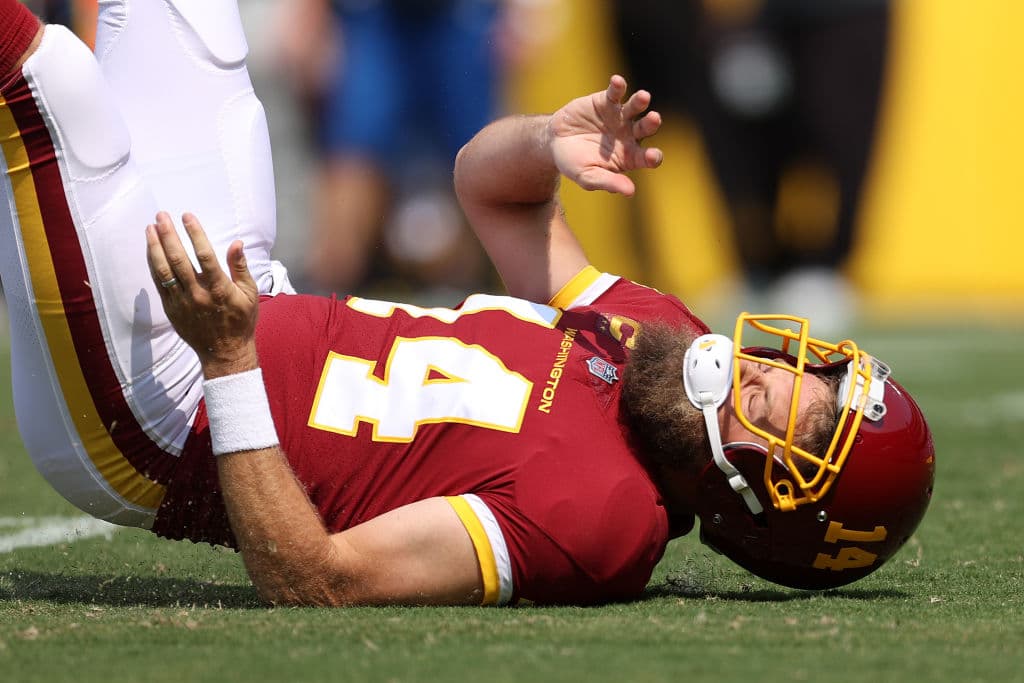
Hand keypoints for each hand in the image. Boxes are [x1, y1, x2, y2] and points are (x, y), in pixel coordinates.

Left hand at [146, 212, 259, 378]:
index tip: (187, 216)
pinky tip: (151, 250)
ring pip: (164, 270)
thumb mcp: (250, 294)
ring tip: (150, 228)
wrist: (225, 352)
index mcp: (219, 289)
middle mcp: (198, 294)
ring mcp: (182, 302)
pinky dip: (153, 264)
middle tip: (161, 216)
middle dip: (168, 235)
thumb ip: (241, 267)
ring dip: (155, 247)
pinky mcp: (171, 309)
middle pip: (178, 260)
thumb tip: (237, 243)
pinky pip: (158, 283)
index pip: (205, 256)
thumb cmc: (240, 320)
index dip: (195, 234)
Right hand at [547, 74, 663, 196]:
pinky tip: (617, 81)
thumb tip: (630, 191)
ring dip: (640, 101)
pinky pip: (615, 93)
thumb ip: (609, 182)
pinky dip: (617, 86)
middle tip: (654, 118)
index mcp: (630, 157)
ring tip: (643, 97)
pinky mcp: (606, 101)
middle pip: (646, 128)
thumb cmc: (574, 164)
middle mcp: (629, 135)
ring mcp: (619, 116)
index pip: (648, 157)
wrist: (554, 143)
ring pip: (635, 107)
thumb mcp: (588, 177)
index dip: (653, 156)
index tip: (653, 156)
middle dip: (651, 123)